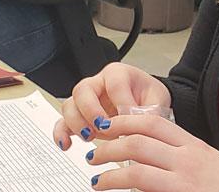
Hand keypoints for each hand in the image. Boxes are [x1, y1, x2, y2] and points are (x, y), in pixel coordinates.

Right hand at [53, 63, 170, 148]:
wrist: (145, 103)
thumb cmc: (148, 97)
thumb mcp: (156, 100)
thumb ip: (149, 112)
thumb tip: (138, 127)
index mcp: (118, 73)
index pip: (114, 83)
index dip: (121, 102)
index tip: (129, 119)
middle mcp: (98, 83)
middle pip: (83, 90)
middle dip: (91, 111)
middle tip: (103, 127)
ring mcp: (86, 100)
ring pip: (70, 105)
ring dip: (77, 123)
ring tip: (90, 137)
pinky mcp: (80, 117)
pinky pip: (63, 122)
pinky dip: (62, 133)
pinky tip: (67, 144)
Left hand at [83, 114, 218, 191]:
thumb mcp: (207, 161)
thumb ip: (181, 153)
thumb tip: (150, 149)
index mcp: (193, 145)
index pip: (152, 122)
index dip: (123, 121)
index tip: (108, 126)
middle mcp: (187, 159)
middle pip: (137, 142)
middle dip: (108, 146)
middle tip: (95, 152)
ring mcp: (183, 181)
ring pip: (135, 169)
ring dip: (109, 174)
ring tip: (97, 179)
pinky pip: (144, 190)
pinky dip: (124, 191)